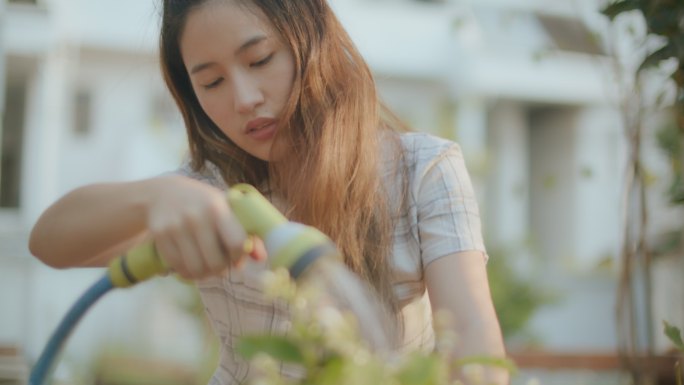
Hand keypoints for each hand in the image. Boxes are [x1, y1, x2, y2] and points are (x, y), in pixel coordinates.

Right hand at [145, 175, 265, 278]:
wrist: (164, 193)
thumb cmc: (204, 204)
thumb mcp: (226, 208)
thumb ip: (246, 231)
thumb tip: (261, 258)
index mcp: (218, 208)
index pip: (236, 244)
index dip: (239, 257)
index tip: (236, 256)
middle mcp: (196, 217)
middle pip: (216, 262)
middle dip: (221, 269)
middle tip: (220, 266)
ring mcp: (176, 226)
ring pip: (196, 268)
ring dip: (204, 275)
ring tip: (207, 269)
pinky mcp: (160, 235)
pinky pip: (178, 266)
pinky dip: (187, 272)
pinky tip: (191, 266)